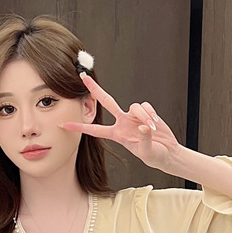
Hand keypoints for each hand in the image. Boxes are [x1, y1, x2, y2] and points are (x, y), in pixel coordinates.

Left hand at [59, 74, 180, 170]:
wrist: (168, 152)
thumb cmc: (155, 155)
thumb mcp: (147, 153)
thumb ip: (144, 140)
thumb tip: (143, 127)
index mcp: (117, 134)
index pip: (95, 130)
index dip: (79, 128)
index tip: (64, 124)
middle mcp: (123, 122)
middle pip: (107, 101)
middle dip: (95, 89)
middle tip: (83, 77)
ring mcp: (133, 116)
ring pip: (134, 106)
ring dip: (145, 117)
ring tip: (152, 128)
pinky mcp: (146, 112)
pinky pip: (146, 106)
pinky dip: (151, 114)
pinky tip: (155, 123)